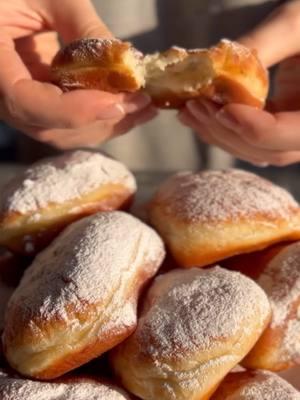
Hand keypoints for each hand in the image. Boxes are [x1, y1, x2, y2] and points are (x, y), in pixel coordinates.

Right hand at [0, 0, 154, 148]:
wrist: (8, 3)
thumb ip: (83, 26)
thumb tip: (126, 65)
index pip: (25, 102)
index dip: (72, 110)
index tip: (115, 103)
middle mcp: (1, 95)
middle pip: (50, 126)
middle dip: (100, 119)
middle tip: (141, 102)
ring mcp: (21, 104)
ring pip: (62, 132)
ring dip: (106, 125)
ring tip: (143, 109)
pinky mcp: (39, 104)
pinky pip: (69, 124)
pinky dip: (100, 120)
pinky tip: (129, 110)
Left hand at [179, 0, 299, 165]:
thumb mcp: (294, 25)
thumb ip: (258, 46)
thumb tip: (210, 66)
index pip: (288, 134)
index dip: (253, 128)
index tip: (223, 110)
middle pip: (267, 148)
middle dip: (226, 130)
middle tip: (195, 106)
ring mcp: (291, 134)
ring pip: (254, 150)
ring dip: (217, 133)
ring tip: (189, 110)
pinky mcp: (275, 130)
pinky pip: (248, 141)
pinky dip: (221, 130)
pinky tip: (198, 115)